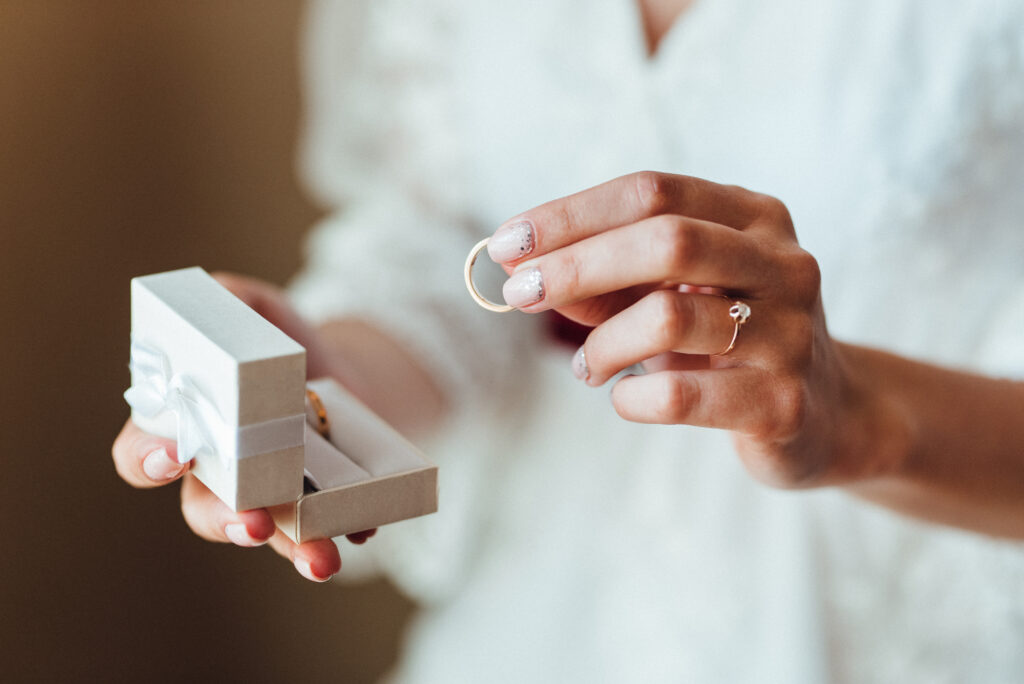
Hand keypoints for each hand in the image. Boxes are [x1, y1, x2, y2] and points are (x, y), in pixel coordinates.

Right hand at [112, 273, 374, 581]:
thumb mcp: (254, 308)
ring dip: (290, 548)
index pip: (143, 453)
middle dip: (226, 521)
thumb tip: (222, 295)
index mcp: (183, 425)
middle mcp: (217, 472)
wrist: (335, 372)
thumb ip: (231, 299)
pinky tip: (364, 530)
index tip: (175, 457)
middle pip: (204, 509)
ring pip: (265, 531)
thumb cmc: (272, 341)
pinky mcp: (312, 504)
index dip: (149, 458)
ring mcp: (265, 493)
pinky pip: (322, 527)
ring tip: (320, 560)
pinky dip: (345, 530)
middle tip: (253, 522)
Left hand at [488, 172, 895, 487]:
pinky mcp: (785, 403)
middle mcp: (782, 264)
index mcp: (755, 217)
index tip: (508, 243)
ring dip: (602, 343)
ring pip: (670, 317)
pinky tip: (624, 398)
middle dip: (576, 264)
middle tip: (519, 293)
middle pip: (666, 239)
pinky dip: (631, 397)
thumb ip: (610, 282)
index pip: (651, 191)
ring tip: (586, 366)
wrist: (827, 416)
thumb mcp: (675, 295)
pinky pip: (683, 396)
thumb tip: (528, 273)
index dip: (571, 214)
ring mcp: (791, 334)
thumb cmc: (732, 343)